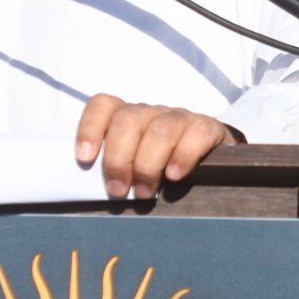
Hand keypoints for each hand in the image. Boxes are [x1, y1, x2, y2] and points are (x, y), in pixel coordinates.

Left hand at [74, 95, 237, 199]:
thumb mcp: (133, 165)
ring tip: (144, 192)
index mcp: (127, 116)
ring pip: (159, 130)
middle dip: (119, 158)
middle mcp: (151, 112)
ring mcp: (179, 117)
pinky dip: (183, 157)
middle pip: (128, 121)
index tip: (85, 159)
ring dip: (148, 165)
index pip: (103, 106)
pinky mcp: (207, 127)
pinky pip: (196, 134)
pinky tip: (174, 176)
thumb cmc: (162, 168)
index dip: (90, 129)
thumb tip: (92, 190)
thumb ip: (116, 169)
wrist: (213, 162)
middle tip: (118, 189)